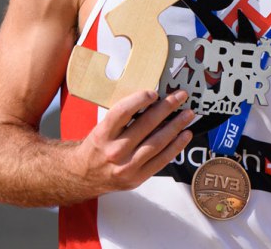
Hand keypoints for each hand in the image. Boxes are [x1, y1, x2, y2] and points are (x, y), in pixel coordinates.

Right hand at [72, 89, 194, 192]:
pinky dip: (176, 146)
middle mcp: (114, 151)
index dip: (139, 99)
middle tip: (180, 96)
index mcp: (102, 134)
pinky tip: (184, 135)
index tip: (154, 92)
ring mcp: (127, 167)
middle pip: (146, 125)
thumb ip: (123, 118)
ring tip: (187, 114)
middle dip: (166, 108)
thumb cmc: (97, 148)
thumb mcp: (102, 129)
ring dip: (176, 126)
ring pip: (157, 143)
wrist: (83, 176)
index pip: (122, 112)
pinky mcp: (138, 178)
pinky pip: (162, 160)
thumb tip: (153, 101)